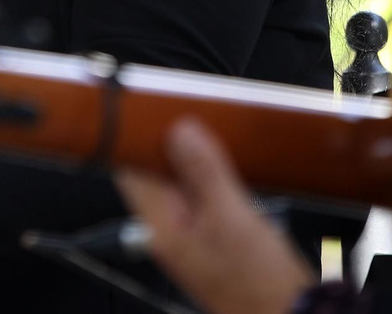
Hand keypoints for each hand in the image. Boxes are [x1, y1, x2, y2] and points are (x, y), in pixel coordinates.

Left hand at [115, 120, 313, 313]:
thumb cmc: (260, 282)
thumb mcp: (232, 216)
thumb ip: (203, 172)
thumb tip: (180, 132)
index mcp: (159, 227)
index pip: (131, 169)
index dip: (137, 136)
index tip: (150, 109)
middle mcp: (166, 233)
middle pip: (154, 175)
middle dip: (168, 144)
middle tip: (187, 114)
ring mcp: (187, 238)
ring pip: (178, 185)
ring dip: (190, 160)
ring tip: (207, 133)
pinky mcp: (209, 240)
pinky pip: (198, 200)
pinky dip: (206, 180)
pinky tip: (222, 166)